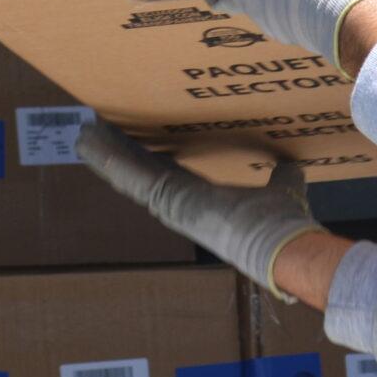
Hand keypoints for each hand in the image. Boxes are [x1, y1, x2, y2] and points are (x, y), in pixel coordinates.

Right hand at [77, 123, 324, 299]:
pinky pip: (131, 175)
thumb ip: (283, 178)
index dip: (151, 158)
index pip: (169, 176)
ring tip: (85, 134)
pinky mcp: (165, 199)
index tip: (136, 142)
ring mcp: (170, 205)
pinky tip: (90, 142)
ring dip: (107, 154)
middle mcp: (180, 206)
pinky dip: (109, 159)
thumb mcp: (283, 190)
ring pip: (131, 174)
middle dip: (119, 154)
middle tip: (97, 133)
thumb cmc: (282, 224)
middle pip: (143, 173)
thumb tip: (291, 164)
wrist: (278, 244)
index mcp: (202, 202)